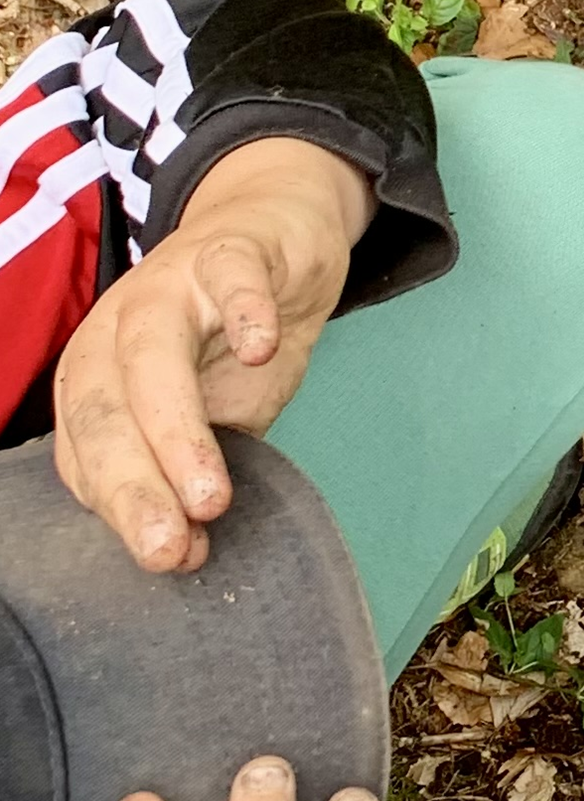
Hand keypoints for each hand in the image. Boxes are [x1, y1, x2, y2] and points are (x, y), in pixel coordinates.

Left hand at [54, 137, 372, 571]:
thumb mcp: (213, 415)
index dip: (122, 508)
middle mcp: (116, 330)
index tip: (169, 559)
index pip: (89, 451)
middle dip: (132, 486)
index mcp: (99, 378)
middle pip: (105, 409)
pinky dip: (244, 311)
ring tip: (210, 495)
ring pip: (151, 354)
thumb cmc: (233, 338)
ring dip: (174, 428)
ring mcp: (169, 285)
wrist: (278, 241)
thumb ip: (195, 470)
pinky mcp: (230, 251)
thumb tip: (185, 552)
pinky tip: (261, 347)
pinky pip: (231, 278)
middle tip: (167, 550)